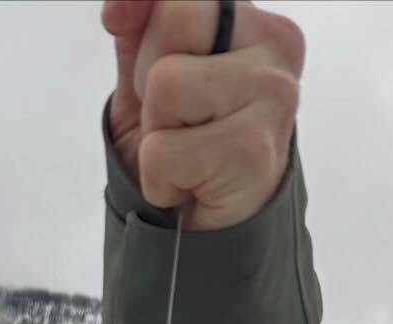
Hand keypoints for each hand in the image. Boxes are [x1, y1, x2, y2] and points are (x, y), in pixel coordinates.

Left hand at [103, 0, 303, 227]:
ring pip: (165, 84)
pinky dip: (160, 178)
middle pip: (172, 22)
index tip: (118, 21)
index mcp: (253, 23)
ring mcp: (273, 97)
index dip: (141, 7)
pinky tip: (190, 185)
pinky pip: (165, 150)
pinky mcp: (254, 151)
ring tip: (184, 154)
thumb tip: (120, 8)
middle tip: (175, 122)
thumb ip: (141, 29)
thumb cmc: (184, 150)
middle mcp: (275, 49)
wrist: (210, 232)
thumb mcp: (151, 78)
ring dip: (155, 133)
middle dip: (149, 79)